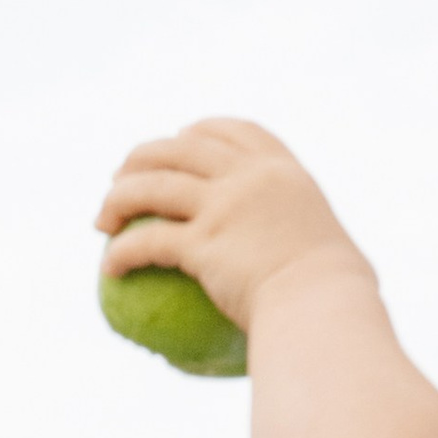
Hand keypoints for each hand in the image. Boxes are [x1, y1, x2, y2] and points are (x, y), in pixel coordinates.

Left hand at [96, 119, 369, 347]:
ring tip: (101, 219)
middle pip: (182, 148)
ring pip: (153, 185)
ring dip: (118, 197)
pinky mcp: (203, 243)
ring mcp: (224, 206)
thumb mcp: (332, 257)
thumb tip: (316, 283)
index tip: (182, 136)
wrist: (324, 308)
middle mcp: (250, 177)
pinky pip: (148, 241)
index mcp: (283, 172)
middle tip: (122, 177)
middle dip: (144, 155)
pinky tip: (109, 268)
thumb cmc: (335, 300)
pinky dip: (121, 252)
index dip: (202, 129)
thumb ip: (312, 254)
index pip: (236, 132)